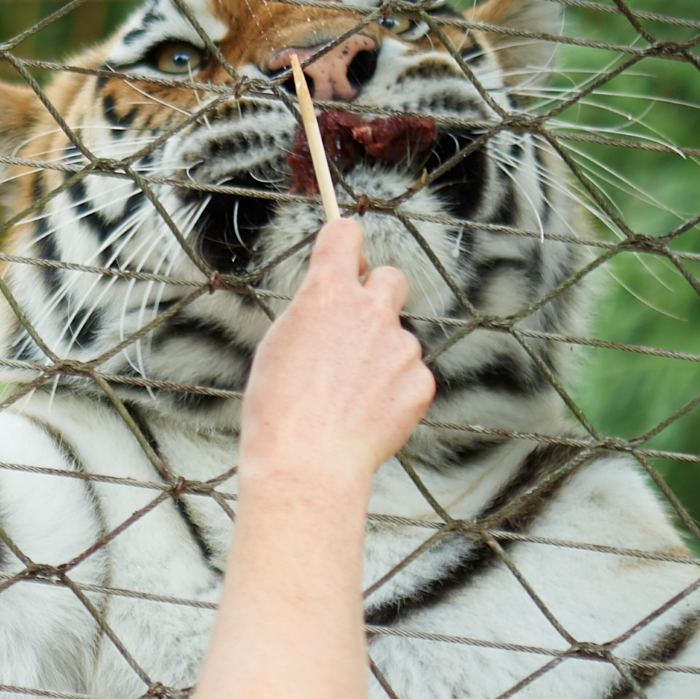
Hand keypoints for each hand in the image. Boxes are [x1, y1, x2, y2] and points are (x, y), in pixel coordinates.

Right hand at [242, 219, 432, 499]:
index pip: (346, 236)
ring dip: (379, 358)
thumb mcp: (279, 344)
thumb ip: (313, 312)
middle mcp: (371, 311)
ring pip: (397, 339)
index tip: (343, 249)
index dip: (344, 240)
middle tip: (356, 327)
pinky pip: (409, 376)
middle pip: (390, 278)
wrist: (308, 462)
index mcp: (327, 294)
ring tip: (347, 399)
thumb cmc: (278, 408)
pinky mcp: (421, 382)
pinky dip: (393, 392)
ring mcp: (402, 346)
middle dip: (377, 294)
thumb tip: (331, 299)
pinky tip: (367, 417)